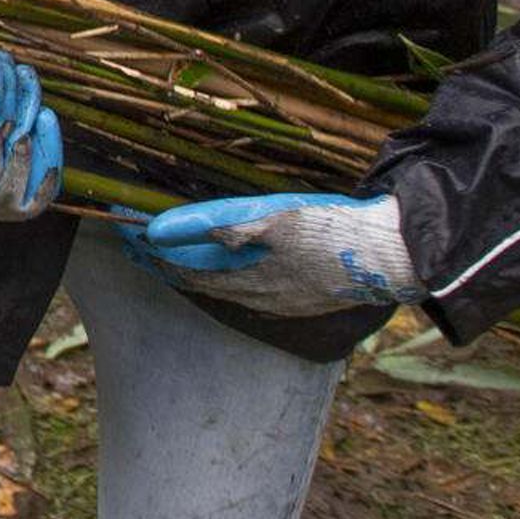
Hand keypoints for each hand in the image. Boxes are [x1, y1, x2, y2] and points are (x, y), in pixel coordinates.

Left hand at [124, 191, 421, 315]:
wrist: (394, 253)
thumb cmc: (336, 231)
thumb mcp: (280, 220)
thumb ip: (226, 226)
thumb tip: (171, 230)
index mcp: (249, 277)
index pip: (183, 266)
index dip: (152, 250)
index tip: (125, 232)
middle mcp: (259, 296)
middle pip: (196, 279)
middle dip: (163, 262)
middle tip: (133, 245)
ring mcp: (280, 299)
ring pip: (220, 287)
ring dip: (189, 270)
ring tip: (165, 258)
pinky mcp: (301, 295)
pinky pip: (246, 290)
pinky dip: (221, 278)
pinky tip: (223, 273)